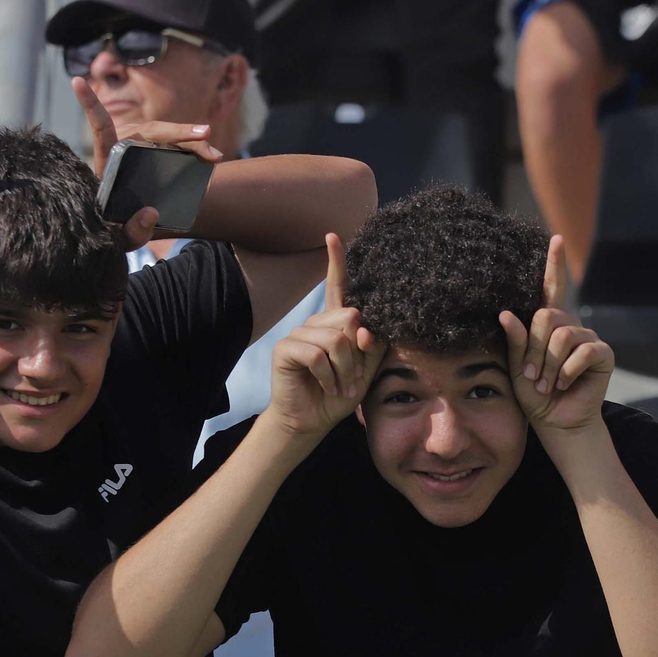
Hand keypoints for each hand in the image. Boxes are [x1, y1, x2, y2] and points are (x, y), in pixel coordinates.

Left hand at [72, 77, 224, 249]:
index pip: (101, 130)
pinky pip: (177, 145)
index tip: (78, 82)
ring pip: (168, 136)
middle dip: (179, 132)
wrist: (127, 224)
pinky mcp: (156, 150)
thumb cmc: (117, 229)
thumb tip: (151, 213)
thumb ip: (130, 234)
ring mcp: (141, 146)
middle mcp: (124, 147)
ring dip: (192, 140)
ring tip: (214, 155)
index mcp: (107, 162)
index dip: (91, 106)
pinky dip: (194, 148)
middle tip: (206, 135)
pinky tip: (211, 157)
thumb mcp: (120, 240)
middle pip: (151, 131)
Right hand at [264, 234, 384, 439]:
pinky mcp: (285, 348)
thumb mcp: (366, 370)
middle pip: (349, 318)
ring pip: (335, 339)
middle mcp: (316, 323)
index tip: (333, 237)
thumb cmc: (339, 393)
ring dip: (343, 370)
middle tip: (352, 377)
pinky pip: (316, 354)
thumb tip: (364, 328)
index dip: (336, 262)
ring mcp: (298, 334)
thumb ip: (372, 346)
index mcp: (335, 324)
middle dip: (356, 353)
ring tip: (339, 385)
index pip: (338, 288)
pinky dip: (327, 376)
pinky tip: (323, 386)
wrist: (312, 420)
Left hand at [500, 235, 613, 435]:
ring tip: (548, 385)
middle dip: (534, 349)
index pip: (551, 289)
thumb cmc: (536, 395)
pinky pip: (583, 351)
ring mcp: (588, 338)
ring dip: (549, 365)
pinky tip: (566, 384)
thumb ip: (515, 342)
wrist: (557, 422)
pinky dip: (568, 371)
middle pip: (547, 316)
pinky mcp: (603, 354)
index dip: (554, 265)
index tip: (555, 240)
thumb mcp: (518, 368)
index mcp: (548, 325)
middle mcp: (570, 326)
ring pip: (562, 335)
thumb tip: (506, 314)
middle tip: (533, 376)